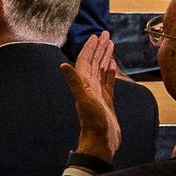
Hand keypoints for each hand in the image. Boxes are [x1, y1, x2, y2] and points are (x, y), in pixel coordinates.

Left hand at [65, 31, 124, 160]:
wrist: (100, 141)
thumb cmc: (92, 123)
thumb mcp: (83, 100)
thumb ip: (74, 82)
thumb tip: (63, 65)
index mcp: (84, 83)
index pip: (86, 60)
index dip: (90, 47)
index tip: (96, 35)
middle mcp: (89, 86)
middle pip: (94, 61)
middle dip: (99, 47)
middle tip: (105, 34)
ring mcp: (98, 93)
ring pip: (101, 69)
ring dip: (105, 57)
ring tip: (109, 45)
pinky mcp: (106, 101)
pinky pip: (108, 82)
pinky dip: (110, 72)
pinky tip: (112, 65)